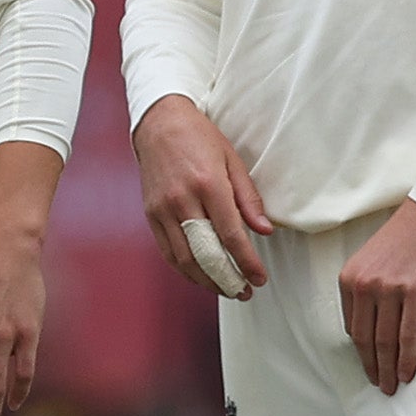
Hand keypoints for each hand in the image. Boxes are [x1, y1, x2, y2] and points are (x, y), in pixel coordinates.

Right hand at [133, 94, 269, 298]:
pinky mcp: (151, 215)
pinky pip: (168, 252)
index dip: (247, 262)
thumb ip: (248, 199)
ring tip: (226, 289)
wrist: (159, 124)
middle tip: (244, 292)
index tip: (259, 278)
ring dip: (206, 280)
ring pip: (184, 259)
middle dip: (227, 279)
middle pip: (206, 254)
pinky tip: (201, 276)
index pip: (231, 235)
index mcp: (208, 184)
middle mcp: (182, 200)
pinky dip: (185, 270)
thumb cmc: (200, 138)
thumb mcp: (233, 161)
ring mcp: (163, 210)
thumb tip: (264, 230)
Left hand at [337, 196, 415, 395]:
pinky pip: (407, 335)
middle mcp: (363, 284)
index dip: (361, 351)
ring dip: (387, 369)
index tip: (369, 366)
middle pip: (364, 338)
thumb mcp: (372, 263)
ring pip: (384, 341)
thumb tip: (372, 330)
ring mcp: (387, 288)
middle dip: (371, 366)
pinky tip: (406, 373)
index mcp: (349, 278)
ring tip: (391, 386)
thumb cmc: (407, 240)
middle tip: (378, 386)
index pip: (352, 326)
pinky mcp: (414, 292)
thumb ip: (366, 292)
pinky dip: (405, 358)